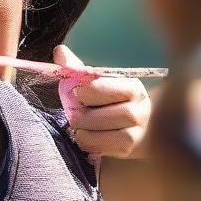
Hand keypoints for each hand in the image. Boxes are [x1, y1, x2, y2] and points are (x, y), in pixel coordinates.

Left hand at [53, 43, 152, 159]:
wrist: (135, 129)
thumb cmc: (111, 103)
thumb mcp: (99, 84)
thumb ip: (79, 69)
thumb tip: (60, 51)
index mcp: (132, 87)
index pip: (104, 87)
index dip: (86, 91)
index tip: (77, 93)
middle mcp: (140, 109)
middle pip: (104, 114)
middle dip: (82, 114)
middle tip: (74, 113)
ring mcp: (137, 131)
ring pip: (102, 132)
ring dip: (83, 129)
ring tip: (79, 126)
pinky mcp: (129, 149)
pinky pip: (101, 147)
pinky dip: (87, 142)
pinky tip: (85, 137)